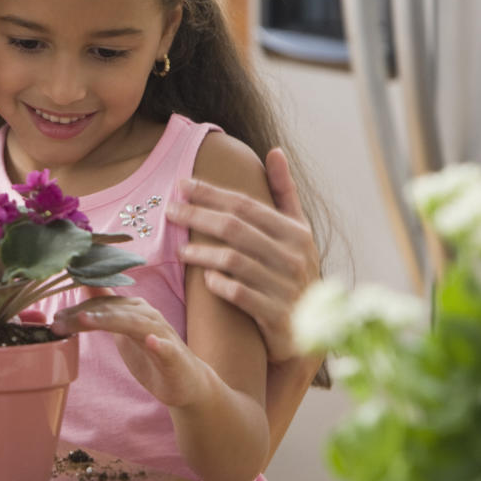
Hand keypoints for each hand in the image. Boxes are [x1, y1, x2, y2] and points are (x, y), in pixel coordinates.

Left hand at [53, 294, 206, 408]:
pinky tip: (150, 342)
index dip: (76, 310)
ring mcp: (162, 335)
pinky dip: (158, 344)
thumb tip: (86, 286)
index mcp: (133, 310)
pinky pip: (166, 348)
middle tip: (57, 324)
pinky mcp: (174, 356)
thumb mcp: (123, 330)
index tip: (54, 318)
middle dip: (82, 316)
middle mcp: (147, 316)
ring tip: (86, 320)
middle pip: (111, 311)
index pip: (101, 305)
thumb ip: (106, 309)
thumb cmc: (151, 355)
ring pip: (134, 324)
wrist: (188, 382)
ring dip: (111, 320)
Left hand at [166, 148, 318, 362]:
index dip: (211, 193)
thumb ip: (284, 193)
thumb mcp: (297, 232)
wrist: (311, 330)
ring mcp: (285, 287)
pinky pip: (239, 294)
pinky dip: (219, 284)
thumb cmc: (294, 273)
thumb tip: (275, 150)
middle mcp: (293, 256)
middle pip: (234, 228)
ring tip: (180, 251)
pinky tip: (205, 279)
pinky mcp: (275, 315)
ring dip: (202, 253)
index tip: (182, 184)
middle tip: (169, 211)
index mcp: (296, 233)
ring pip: (233, 261)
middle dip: (197, 216)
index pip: (246, 205)